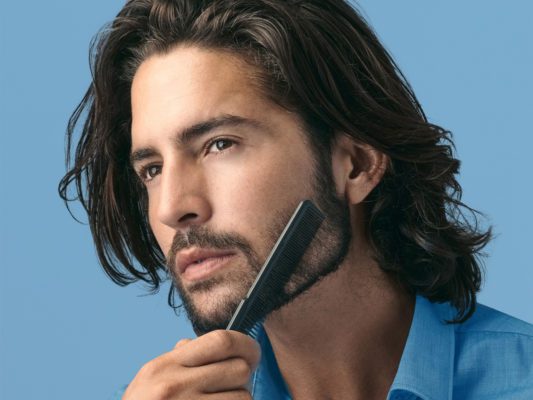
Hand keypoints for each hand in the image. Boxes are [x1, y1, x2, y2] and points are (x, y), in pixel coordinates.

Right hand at [122, 330, 260, 399]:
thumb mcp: (149, 380)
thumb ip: (179, 359)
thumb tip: (210, 343)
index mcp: (164, 366)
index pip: (221, 340)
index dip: (245, 343)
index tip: (250, 353)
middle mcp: (175, 386)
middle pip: (239, 369)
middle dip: (241, 378)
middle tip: (231, 386)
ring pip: (243, 397)